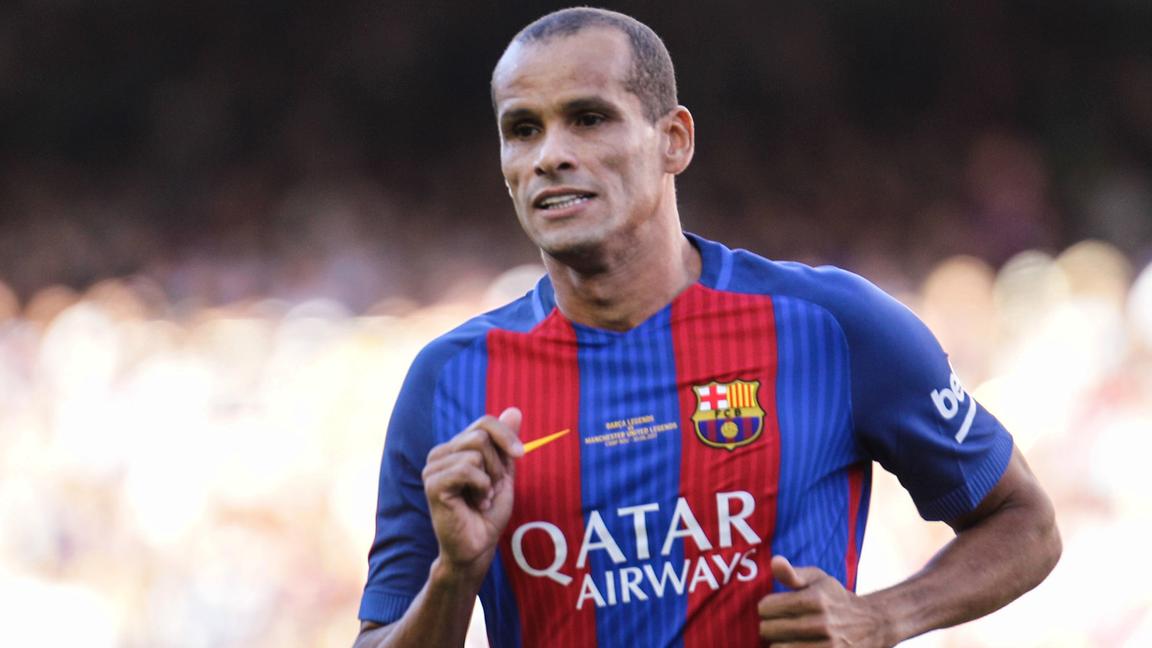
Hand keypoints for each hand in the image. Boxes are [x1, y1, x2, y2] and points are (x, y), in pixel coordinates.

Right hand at [422, 408, 523, 580]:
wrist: (477, 547)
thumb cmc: (488, 514)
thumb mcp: (504, 474)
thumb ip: (505, 444)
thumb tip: (515, 409)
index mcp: (456, 448)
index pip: (484, 422)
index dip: (506, 435)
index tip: (521, 454)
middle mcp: (441, 453)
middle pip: (481, 435)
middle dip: (497, 464)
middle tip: (492, 489)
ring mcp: (433, 467)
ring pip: (475, 451)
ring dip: (489, 479)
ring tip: (481, 499)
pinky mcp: (433, 483)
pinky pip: (467, 469)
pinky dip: (480, 487)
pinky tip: (475, 504)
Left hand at [757, 556, 890, 647]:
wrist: (872, 623)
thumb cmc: (836, 598)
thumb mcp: (818, 579)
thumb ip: (793, 574)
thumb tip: (774, 561)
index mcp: (815, 599)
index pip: (765, 607)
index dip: (765, 607)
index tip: (773, 607)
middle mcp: (821, 623)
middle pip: (768, 630)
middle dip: (769, 626)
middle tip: (779, 623)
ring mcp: (827, 645)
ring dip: (778, 642)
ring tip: (786, 637)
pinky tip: (796, 644)